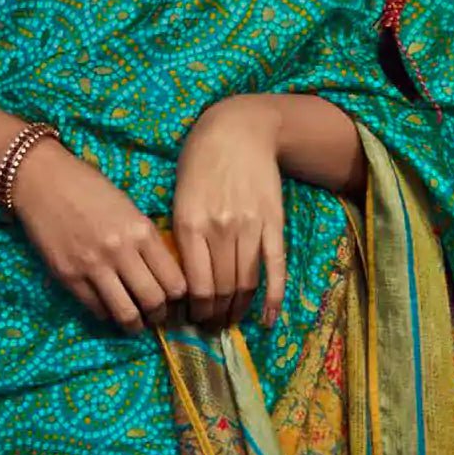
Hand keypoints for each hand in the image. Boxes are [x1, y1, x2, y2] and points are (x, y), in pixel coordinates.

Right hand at [11, 139, 188, 334]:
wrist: (43, 180)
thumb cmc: (88, 186)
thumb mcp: (128, 206)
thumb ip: (145, 238)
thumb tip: (162, 272)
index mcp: (142, 230)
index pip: (175, 281)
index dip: (179, 296)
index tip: (176, 298)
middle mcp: (121, 251)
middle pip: (154, 301)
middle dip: (160, 314)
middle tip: (157, 314)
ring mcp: (93, 266)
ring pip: (126, 313)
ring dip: (135, 324)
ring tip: (135, 322)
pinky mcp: (69, 276)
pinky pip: (96, 309)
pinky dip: (106, 312)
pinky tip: (108, 306)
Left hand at [171, 96, 286, 330]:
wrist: (239, 128)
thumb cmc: (200, 159)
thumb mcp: (178, 195)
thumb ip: (180, 234)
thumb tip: (181, 279)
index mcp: (189, 224)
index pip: (194, 284)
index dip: (195, 310)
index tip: (192, 319)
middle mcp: (220, 229)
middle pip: (221, 289)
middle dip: (215, 315)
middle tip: (211, 326)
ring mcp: (250, 226)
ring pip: (246, 283)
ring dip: (239, 310)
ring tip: (231, 322)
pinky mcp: (273, 222)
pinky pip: (275, 267)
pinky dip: (272, 298)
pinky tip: (268, 319)